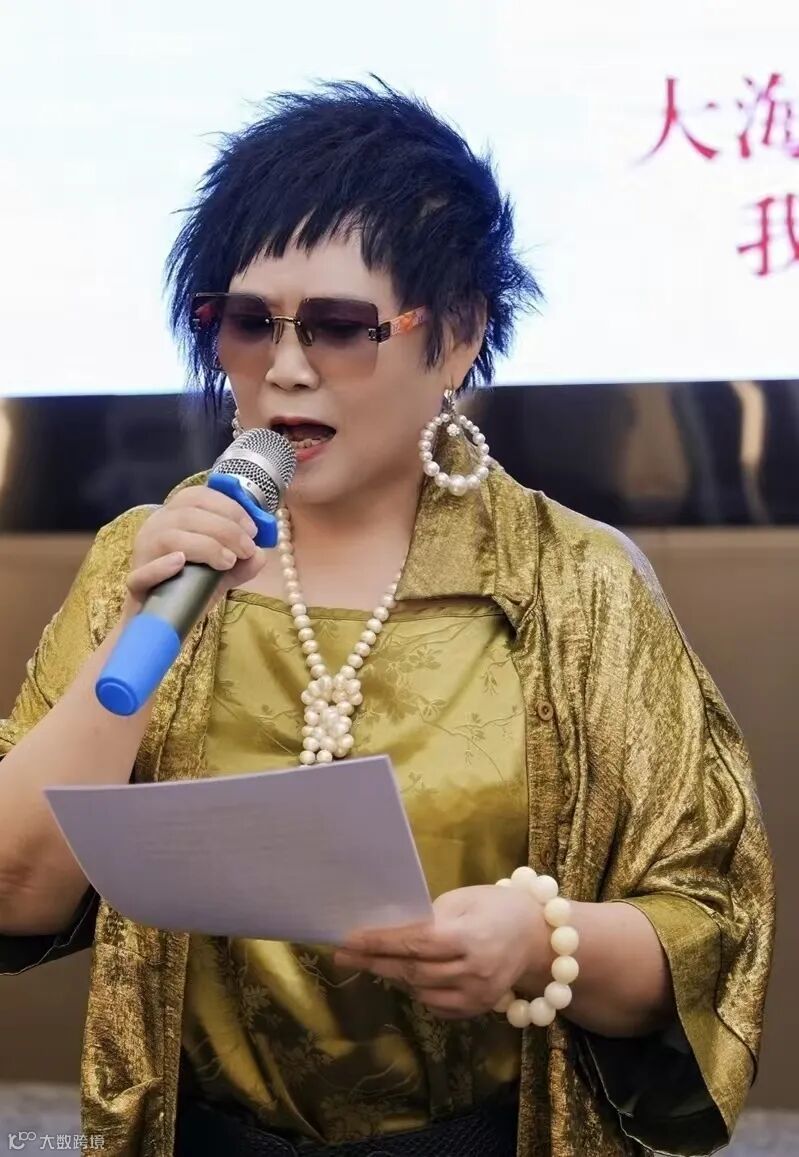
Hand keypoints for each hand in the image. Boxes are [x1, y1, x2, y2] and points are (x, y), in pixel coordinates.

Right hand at [124, 485, 265, 614]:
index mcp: (174, 517)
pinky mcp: (135, 583)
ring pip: (169, 536)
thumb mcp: (224, 572)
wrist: (164, 623)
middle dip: (225, 528)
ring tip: (228, 561)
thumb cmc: (192, 588)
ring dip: (206, 545)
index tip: (251, 529)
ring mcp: (142, 554)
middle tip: (247, 549)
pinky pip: (144, 572)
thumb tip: (260, 554)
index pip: (197, 496)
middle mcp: (155, 528)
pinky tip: (181, 563)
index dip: (227, 507)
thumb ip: (244, 562)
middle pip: (188, 513)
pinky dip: (163, 566)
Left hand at [334, 885, 549, 1018]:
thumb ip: (430, 918)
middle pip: (412, 971)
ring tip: (368, 961)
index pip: (415, 943)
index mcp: (470, 937)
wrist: (538, 938)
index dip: (380, 942)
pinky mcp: (476, 1010)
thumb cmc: (497, 908)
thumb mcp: (464, 900)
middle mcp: (474, 971)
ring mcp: (476, 996)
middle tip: (343, 954)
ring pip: (419, 991)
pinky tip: (400, 975)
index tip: (349, 939)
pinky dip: (414, 990)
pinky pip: (434, 1005)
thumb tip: (390, 930)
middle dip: (374, 961)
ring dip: (391, 976)